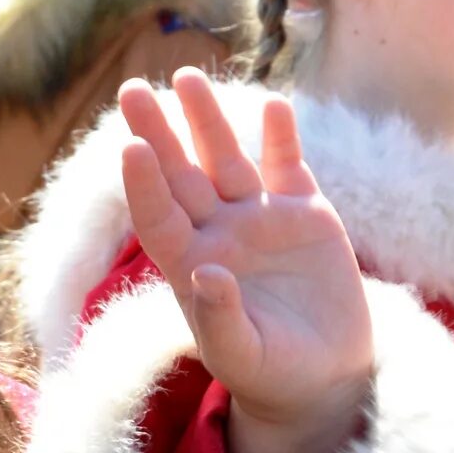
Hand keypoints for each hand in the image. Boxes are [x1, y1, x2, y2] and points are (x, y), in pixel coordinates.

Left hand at [117, 71, 373, 452]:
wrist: (323, 376)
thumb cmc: (271, 374)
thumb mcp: (244, 356)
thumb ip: (221, 320)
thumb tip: (205, 273)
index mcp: (191, 267)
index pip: (158, 217)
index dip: (143, 185)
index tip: (130, 148)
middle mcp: (218, 234)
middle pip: (181, 175)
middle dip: (158, 132)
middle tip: (132, 89)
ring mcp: (259, 220)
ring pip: (226, 160)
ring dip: (208, 120)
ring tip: (187, 76)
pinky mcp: (304, 214)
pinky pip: (288, 167)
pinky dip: (282, 138)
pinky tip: (274, 106)